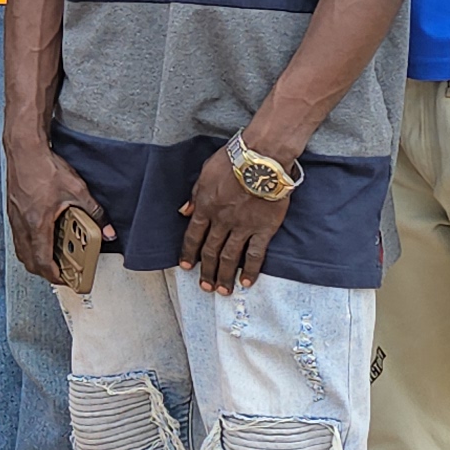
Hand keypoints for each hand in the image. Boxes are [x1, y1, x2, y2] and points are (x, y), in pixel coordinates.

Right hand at [3, 135, 101, 283]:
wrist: (24, 150)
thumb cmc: (44, 168)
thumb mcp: (77, 190)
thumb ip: (94, 213)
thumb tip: (107, 230)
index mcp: (37, 224)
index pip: (42, 260)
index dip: (53, 275)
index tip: (64, 280)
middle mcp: (22, 224)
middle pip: (28, 260)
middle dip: (44, 271)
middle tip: (60, 272)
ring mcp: (15, 218)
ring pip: (21, 249)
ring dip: (36, 258)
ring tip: (53, 258)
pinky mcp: (13, 211)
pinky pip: (19, 237)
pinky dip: (30, 244)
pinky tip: (43, 236)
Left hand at [178, 141, 291, 294]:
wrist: (262, 158)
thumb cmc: (233, 159)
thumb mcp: (205, 173)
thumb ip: (195, 195)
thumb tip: (184, 212)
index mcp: (205, 206)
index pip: (193, 235)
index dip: (189, 253)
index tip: (186, 266)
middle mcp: (221, 220)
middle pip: (211, 250)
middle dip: (207, 270)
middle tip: (205, 286)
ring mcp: (243, 226)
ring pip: (230, 257)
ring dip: (224, 275)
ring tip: (222, 291)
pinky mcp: (264, 228)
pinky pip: (255, 254)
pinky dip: (250, 270)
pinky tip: (245, 282)